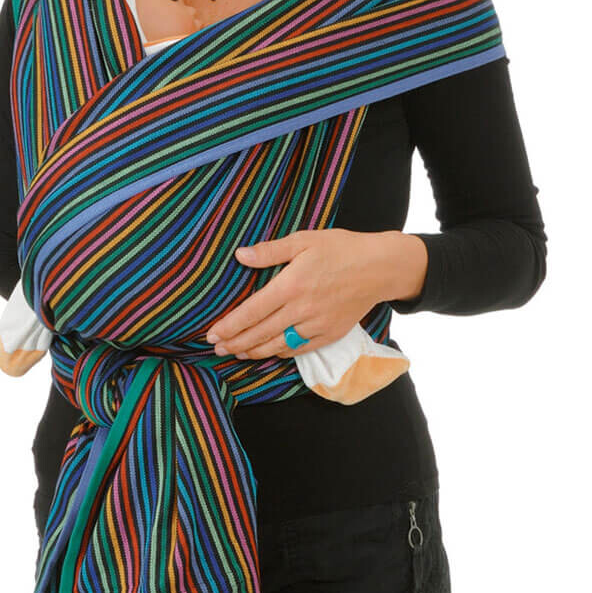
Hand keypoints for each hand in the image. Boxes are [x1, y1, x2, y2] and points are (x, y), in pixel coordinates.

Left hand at [204, 229, 425, 360]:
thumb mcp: (304, 240)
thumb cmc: (341, 248)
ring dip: (253, 351)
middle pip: (260, 333)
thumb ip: (270, 251)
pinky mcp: (330, 334)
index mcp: (291, 285)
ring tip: (235, 352)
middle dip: (235, 343)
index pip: (252, 311)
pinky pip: (299, 349)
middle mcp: (302, 309)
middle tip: (215, 348)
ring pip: (278, 345)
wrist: (379, 267)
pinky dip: (280, 353)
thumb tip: (240, 255)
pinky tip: (268, 351)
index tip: (212, 333)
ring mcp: (317, 325)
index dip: (230, 325)